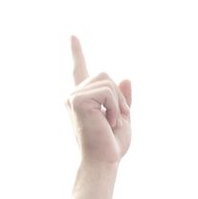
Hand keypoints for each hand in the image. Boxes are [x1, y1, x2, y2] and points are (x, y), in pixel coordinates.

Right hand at [67, 36, 131, 165]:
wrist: (103, 162)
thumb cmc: (111, 146)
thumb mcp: (123, 119)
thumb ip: (123, 99)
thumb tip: (126, 78)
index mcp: (84, 99)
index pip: (79, 70)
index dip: (76, 53)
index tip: (72, 36)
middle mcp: (74, 95)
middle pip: (105, 74)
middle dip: (119, 97)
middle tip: (115, 121)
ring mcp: (73, 96)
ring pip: (107, 82)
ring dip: (118, 103)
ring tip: (111, 123)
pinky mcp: (77, 99)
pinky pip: (107, 91)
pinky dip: (115, 107)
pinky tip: (108, 122)